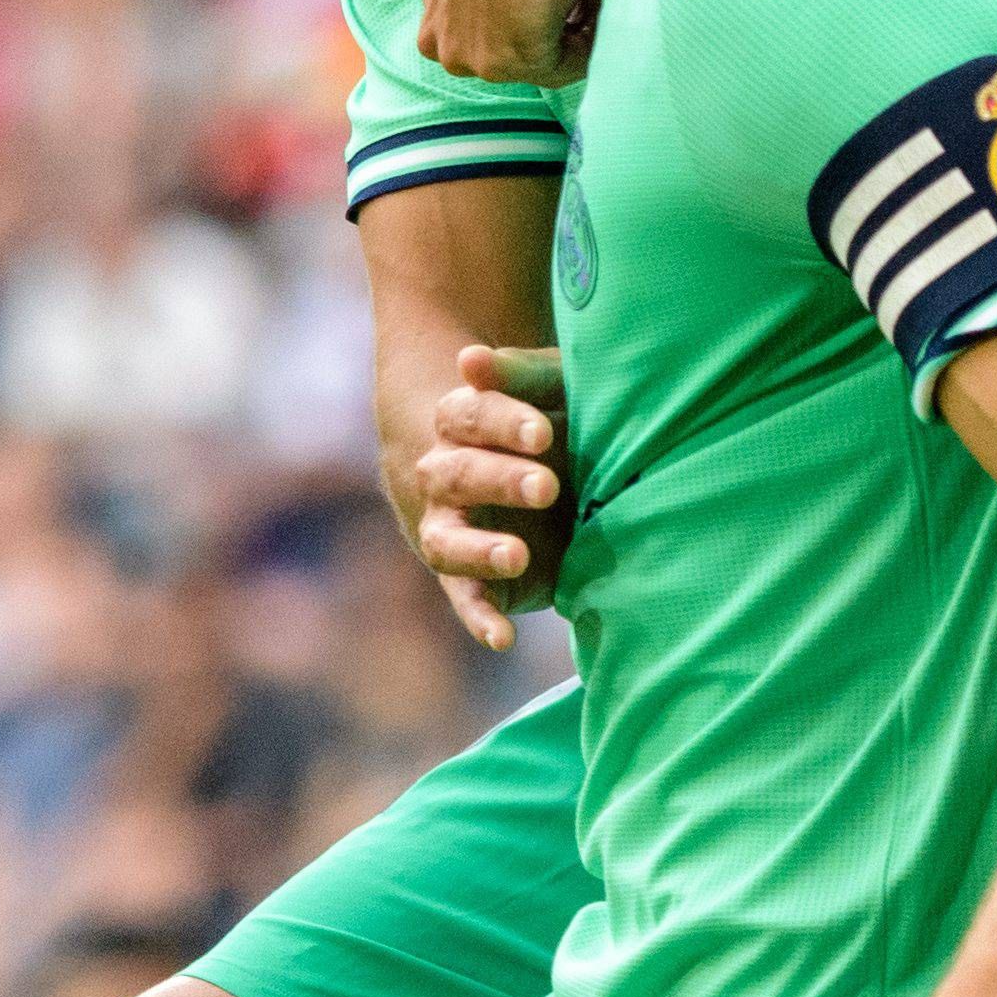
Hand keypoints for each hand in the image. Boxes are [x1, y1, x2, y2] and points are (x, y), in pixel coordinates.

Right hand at [411, 343, 568, 649]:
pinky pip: (468, 600)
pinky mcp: (474, 579)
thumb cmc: (549, 423)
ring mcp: (454, 530)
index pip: (465, 416)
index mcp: (459, 422)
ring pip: (447, 541)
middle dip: (499, 481)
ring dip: (478, 549)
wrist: (552, 477)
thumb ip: (516, 377)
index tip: (541, 432)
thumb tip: (468, 359)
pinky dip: (481, 619)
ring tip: (516, 555)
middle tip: (546, 486)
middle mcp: (444, 476)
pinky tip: (502, 637)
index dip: (501, 424)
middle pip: (455, 476)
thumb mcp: (548, 389)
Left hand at [420, 0, 603, 82]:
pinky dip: (591, 32)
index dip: (540, 17)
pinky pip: (571, 64)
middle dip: (553, 31)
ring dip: (573, 31)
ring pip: (545, 63)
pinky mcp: (513, 61)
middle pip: (520, 57)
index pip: (498, 40)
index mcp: (436, 15)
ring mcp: (476, 60)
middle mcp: (445, 45)